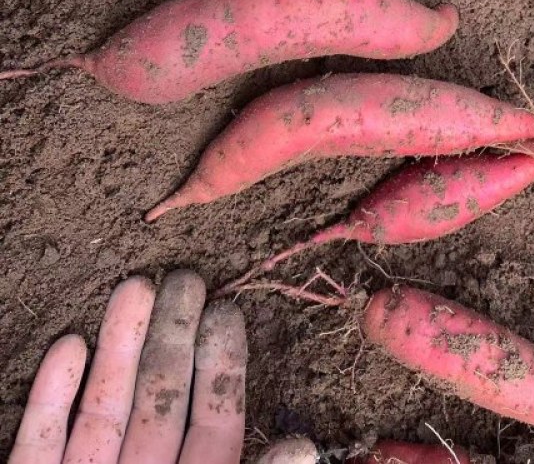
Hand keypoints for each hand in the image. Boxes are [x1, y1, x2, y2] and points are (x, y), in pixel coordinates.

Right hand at [10, 270, 246, 463]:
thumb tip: (301, 446)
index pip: (212, 423)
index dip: (219, 367)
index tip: (223, 310)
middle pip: (156, 400)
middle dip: (170, 336)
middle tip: (184, 278)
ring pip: (103, 406)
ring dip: (117, 345)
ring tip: (135, 285)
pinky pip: (40, 441)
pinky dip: (51, 396)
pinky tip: (69, 345)